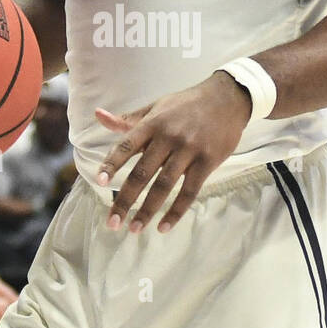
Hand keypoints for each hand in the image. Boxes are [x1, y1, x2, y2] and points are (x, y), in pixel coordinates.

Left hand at [95, 71, 251, 233]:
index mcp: (152, 123)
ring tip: (134, 229)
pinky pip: (189, 192)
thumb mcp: (156, 107)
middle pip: (142, 173)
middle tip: (112, 221)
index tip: (99, 182)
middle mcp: (168, 137)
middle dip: (125, 199)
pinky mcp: (207, 162)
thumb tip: (98, 115)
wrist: (227, 99)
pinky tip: (163, 227)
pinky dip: (176, 211)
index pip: (127, 145)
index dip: (112, 164)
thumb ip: (127, 119)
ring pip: (164, 186)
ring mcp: (189, 150)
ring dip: (147, 210)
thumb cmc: (186, 105)